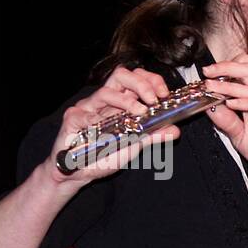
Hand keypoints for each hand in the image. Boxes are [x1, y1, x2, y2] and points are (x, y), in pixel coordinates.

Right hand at [44, 67, 180, 187]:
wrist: (79, 172)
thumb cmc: (105, 155)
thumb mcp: (134, 146)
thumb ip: (153, 137)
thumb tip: (175, 130)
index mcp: (120, 102)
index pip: (136, 78)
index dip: (152, 80)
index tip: (164, 94)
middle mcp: (104, 101)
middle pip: (121, 75)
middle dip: (141, 83)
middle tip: (153, 99)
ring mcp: (87, 107)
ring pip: (105, 92)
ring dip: (125, 101)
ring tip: (138, 113)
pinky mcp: (73, 118)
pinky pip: (85, 115)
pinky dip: (97, 122)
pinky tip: (103, 130)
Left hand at [200, 55, 247, 190]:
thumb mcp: (240, 138)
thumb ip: (226, 122)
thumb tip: (210, 107)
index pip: (241, 76)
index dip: (223, 72)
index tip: (205, 76)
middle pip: (247, 71)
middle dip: (225, 68)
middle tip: (207, 72)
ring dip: (229, 85)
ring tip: (211, 87)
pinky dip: (244, 102)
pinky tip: (230, 104)